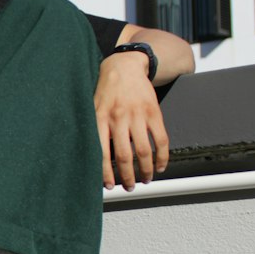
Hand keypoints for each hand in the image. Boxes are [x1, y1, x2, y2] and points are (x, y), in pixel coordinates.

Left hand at [94, 51, 168, 190]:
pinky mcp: (154, 112)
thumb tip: (94, 160)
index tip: (109, 186)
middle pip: (124, 156)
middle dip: (127, 177)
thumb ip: (94, 131)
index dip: (106, 173)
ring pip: (144, 151)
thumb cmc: (105, 91)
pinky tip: (160, 166)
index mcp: (100, 119)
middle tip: (129, 186)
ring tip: (145, 180)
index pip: (102, 153)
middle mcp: (119, 118)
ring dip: (145, 170)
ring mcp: (138, 115)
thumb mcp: (93, 108)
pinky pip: (161, 139)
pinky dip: (162, 157)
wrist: (124, 66)